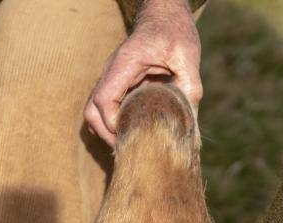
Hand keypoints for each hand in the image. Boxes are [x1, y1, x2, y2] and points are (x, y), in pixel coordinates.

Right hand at [84, 0, 201, 146]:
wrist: (164, 14)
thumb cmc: (174, 31)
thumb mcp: (187, 55)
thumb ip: (190, 85)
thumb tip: (191, 120)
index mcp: (125, 64)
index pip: (104, 100)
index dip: (112, 124)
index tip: (129, 137)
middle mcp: (112, 72)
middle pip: (91, 110)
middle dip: (105, 133)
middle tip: (127, 148)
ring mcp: (112, 78)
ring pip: (94, 111)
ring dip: (107, 130)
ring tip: (129, 144)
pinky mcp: (119, 84)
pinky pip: (106, 107)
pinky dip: (113, 123)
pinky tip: (132, 132)